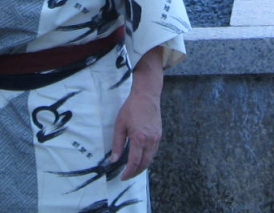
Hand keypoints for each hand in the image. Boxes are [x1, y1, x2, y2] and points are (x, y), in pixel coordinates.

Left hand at [110, 48, 164, 179]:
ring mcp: (156, 138)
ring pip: (150, 159)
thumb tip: (113, 159)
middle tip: (127, 175)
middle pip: (144, 164)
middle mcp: (150, 141)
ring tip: (133, 169)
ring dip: (142, 166)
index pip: (134, 162)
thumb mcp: (120, 125)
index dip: (128, 172)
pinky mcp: (159, 135)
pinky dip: (147, 158)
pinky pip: (154, 151)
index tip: (122, 177)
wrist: (147, 95)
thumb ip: (117, 144)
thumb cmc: (131, 108)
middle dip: (135, 172)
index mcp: (139, 139)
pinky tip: (141, 157)